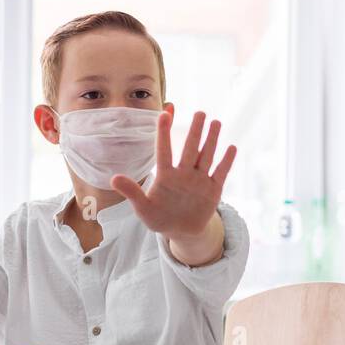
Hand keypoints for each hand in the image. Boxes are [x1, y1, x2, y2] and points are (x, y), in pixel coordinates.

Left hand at [111, 105, 235, 239]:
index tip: (165, 113)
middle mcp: (184, 173)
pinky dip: (226, 162)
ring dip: (211, 140)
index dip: (164, 132)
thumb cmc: (159, 218)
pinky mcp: (213, 190)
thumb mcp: (143, 208)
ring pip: (206, 156)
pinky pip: (220, 173)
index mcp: (166, 175)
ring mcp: (199, 180)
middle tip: (200, 112)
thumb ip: (132, 192)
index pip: (164, 150)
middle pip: (190, 149)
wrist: (181, 231)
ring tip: (216, 122)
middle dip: (195, 131)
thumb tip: (113, 179)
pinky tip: (231, 148)